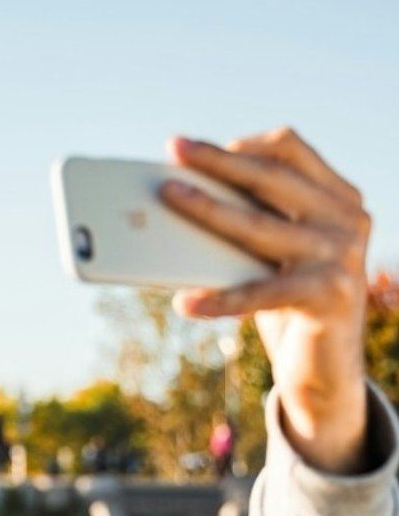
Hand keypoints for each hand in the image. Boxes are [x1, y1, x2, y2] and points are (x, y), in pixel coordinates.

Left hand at [161, 128, 370, 472]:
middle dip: (217, 162)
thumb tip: (178, 201)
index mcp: (338, 198)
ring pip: (260, 226)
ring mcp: (342, 256)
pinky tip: (185, 303)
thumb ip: (252, 225)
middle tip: (172, 150)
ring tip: (168, 201)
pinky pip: (260, 293)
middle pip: (272, 177)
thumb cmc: (288, 307)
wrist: (327, 370)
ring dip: (208, 210)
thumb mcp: (273, 257)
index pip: (289, 151)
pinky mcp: (329, 296)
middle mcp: (347, 219)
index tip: (191, 148)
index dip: (240, 145)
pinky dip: (219, 299)